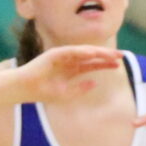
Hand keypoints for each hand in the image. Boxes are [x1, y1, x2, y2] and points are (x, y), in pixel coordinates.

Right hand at [10, 45, 124, 105]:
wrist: (24, 89)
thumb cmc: (42, 93)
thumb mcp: (66, 94)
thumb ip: (80, 89)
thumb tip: (95, 84)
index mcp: (71, 70)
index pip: (91, 64)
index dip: (104, 64)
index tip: (118, 65)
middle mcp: (68, 61)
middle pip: (90, 56)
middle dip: (105, 55)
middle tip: (121, 55)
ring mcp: (61, 56)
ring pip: (83, 51)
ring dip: (97, 52)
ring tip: (110, 54)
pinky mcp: (54, 54)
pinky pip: (71, 51)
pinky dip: (82, 51)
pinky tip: (93, 53)